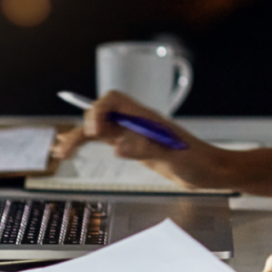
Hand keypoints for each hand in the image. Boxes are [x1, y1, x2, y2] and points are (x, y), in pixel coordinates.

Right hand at [51, 90, 230, 189]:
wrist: (211, 171)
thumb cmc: (198, 161)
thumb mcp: (174, 157)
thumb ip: (146, 149)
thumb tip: (118, 147)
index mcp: (146, 117)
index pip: (114, 100)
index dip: (98, 110)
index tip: (93, 131)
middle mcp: (137, 121)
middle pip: (101, 113)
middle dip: (82, 125)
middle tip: (67, 149)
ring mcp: (134, 133)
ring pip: (99, 127)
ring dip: (78, 136)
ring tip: (59, 152)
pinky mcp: (134, 146)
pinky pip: (105, 140)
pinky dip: (87, 143)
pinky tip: (73, 151)